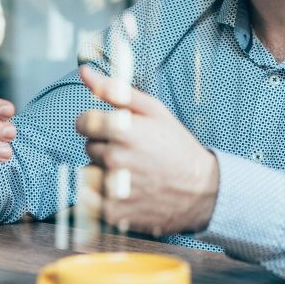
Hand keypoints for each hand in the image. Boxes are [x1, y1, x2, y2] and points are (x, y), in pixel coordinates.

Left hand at [74, 66, 218, 236]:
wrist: (202, 191)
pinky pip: (91, 199)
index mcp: (122, 129)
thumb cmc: (177, 146)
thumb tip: (84, 71)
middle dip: (106, 147)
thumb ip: (115, 90)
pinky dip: (104, 197)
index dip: (97, 124)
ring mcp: (113, 187)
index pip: (83, 122)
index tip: (112, 130)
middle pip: (89, 147)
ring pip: (89, 173)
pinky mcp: (113, 213)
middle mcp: (115, 157)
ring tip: (131, 174)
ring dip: (104, 173)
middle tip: (134, 153)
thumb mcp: (153, 110)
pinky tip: (128, 192)